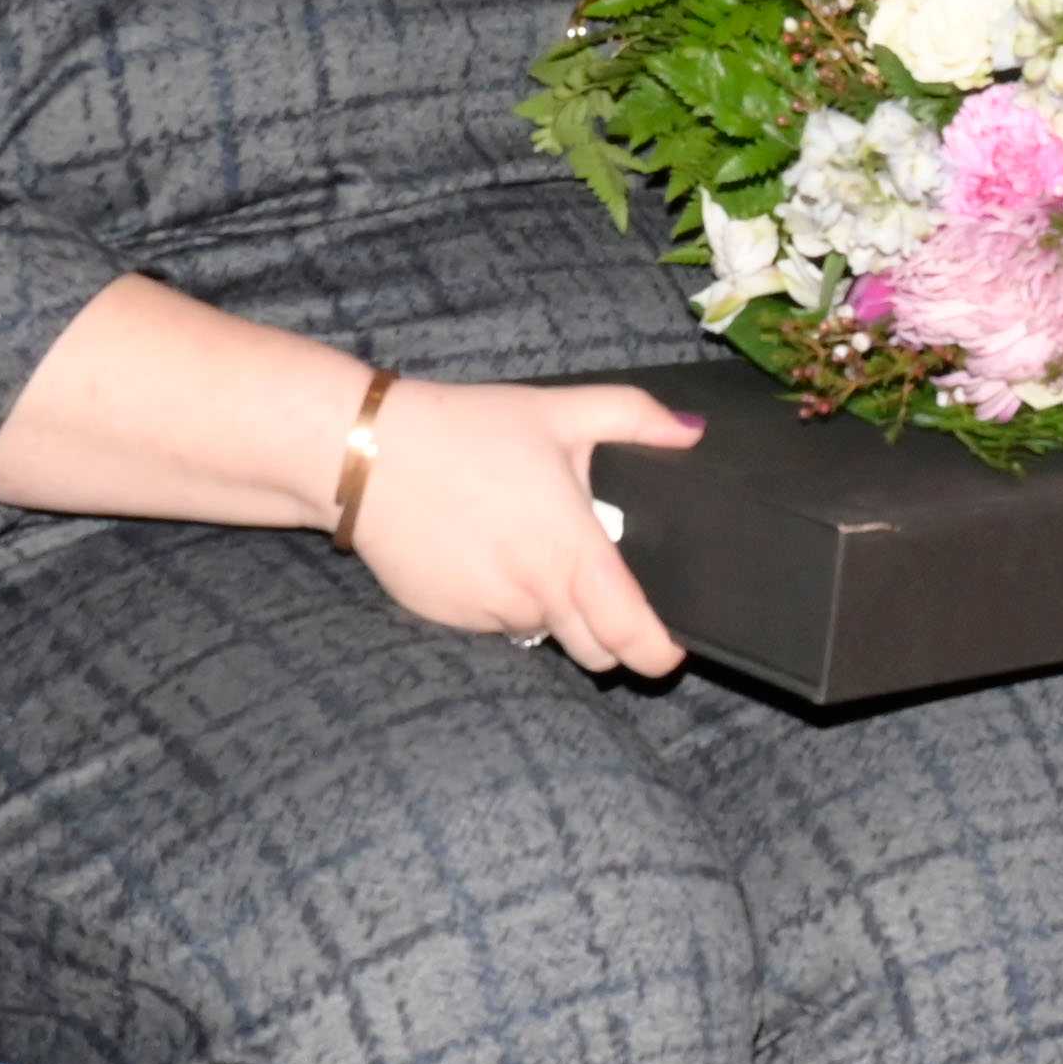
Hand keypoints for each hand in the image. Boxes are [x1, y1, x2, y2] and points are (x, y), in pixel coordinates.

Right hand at [350, 378, 697, 674]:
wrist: (367, 456)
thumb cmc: (470, 430)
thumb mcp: (560, 410)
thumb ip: (636, 417)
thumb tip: (695, 432)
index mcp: (572, 554)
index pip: (630, 635)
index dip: (659, 654)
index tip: (670, 649)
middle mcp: (534, 596)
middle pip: (594, 653)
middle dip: (610, 636)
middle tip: (603, 587)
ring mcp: (487, 613)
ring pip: (542, 632)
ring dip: (551, 608)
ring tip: (531, 546)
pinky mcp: (448, 618)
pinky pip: (494, 621)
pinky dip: (503, 599)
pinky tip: (486, 551)